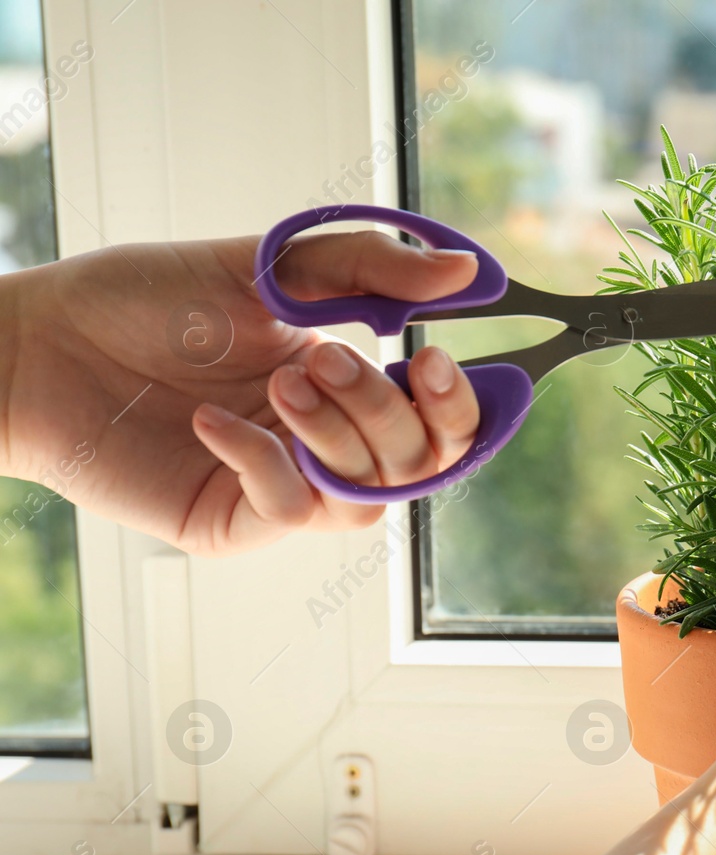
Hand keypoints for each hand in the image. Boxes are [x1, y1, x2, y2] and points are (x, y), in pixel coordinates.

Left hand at [0, 231, 481, 554]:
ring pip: (366, 502)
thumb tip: (467, 271)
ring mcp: (282, 488)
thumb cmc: (147, 301)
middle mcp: (325, 445)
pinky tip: (211, 421)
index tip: (435, 361)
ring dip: (337, 440)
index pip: (440, 424)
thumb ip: (371, 266)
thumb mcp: (271, 266)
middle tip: (325, 360)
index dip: (456, 406)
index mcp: (348, 388)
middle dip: (384, 412)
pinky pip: (287, 511)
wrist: (44, 343)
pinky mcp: (232, 523)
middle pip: (416, 466)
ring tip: (279, 385)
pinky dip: (262, 461)